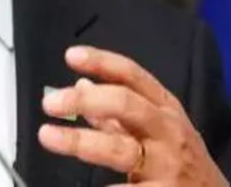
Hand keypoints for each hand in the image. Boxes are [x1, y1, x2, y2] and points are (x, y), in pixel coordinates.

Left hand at [38, 46, 227, 185]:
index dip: (102, 62)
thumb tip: (81, 84)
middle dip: (86, 100)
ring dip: (80, 142)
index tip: (71, 56)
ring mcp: (166, 166)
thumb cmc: (182, 160)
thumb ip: (118, 111)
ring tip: (48, 136)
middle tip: (50, 102)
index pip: (133, 75)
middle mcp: (167, 132)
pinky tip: (78, 186)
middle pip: (126, 105)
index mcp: (165, 108)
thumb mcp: (158, 129)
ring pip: (120, 149)